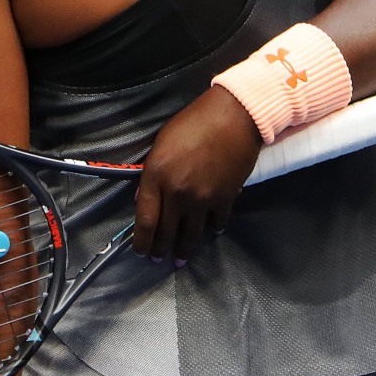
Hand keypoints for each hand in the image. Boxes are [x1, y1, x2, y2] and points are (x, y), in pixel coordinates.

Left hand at [132, 85, 261, 262]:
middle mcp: (177, 193)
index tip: (140, 251)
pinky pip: (217, 221)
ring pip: (191, 234)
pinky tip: (213, 229)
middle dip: (160, 248)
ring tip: (181, 258)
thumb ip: (153, 174)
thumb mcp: (162, 143)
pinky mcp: (225, 198)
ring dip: (184, 249)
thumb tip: (145, 197)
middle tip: (158, 258)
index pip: (145, 220)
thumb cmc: (194, 122)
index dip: (141, 241)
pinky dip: (214, 227)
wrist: (234, 116)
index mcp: (156, 176)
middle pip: (166, 231)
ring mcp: (202, 199)